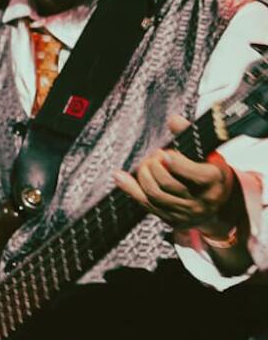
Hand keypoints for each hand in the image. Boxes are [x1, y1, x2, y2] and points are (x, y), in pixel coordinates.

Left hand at [115, 115, 243, 237]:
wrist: (220, 206)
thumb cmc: (211, 172)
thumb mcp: (208, 153)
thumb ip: (189, 135)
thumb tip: (173, 119)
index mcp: (213, 181)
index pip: (192, 174)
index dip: (175, 163)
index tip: (164, 153)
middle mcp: (200, 201)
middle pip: (167, 184)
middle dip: (154, 166)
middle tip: (154, 155)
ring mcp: (185, 213)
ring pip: (154, 196)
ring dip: (142, 176)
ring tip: (144, 164)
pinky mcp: (171, 220)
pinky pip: (146, 205)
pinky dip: (130, 189)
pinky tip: (120, 177)